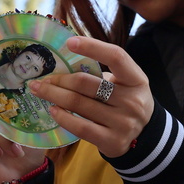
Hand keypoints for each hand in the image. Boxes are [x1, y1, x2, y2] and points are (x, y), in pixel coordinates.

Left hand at [27, 36, 153, 157]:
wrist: (144, 135)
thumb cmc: (126, 101)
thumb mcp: (124, 84)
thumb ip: (101, 75)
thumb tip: (62, 66)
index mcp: (136, 79)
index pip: (116, 57)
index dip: (92, 47)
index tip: (69, 42)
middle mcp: (132, 101)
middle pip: (87, 84)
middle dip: (60, 79)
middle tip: (43, 78)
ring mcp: (123, 123)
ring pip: (79, 104)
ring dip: (54, 95)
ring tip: (40, 91)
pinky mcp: (112, 141)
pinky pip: (81, 127)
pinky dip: (63, 117)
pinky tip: (53, 110)